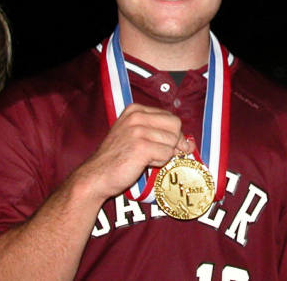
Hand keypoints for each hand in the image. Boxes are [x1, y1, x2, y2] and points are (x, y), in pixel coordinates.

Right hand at [75, 103, 194, 202]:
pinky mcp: (141, 146)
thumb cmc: (117, 158)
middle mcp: (137, 116)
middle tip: (156, 154)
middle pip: (175, 126)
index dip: (173, 134)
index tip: (164, 145)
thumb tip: (190, 143)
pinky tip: (144, 163)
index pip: (170, 117)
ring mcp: (138, 130)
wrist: (96, 175)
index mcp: (135, 110)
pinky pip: (166, 154)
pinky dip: (159, 162)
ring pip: (172, 142)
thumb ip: (162, 135)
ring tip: (145, 158)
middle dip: (172, 143)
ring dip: (163, 155)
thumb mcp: (137, 137)